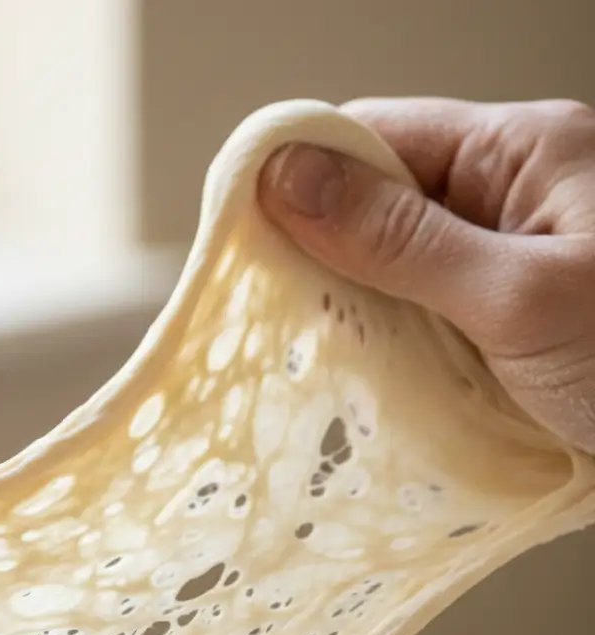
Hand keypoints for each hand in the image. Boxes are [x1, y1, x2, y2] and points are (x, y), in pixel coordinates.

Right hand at [258, 97, 594, 452]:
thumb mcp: (518, 295)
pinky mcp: (495, 317)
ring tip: (313, 351)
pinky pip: (414, 311)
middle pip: (374, 197)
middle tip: (271, 312)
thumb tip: (288, 179)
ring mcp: (501, 259)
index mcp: (521, 153)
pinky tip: (361, 373)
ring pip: (386, 262)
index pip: (376, 134)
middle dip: (318, 250)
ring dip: (348, 305)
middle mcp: (507, 195)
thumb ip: (402, 239)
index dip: (299, 172)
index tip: (239, 236)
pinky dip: (380, 339)